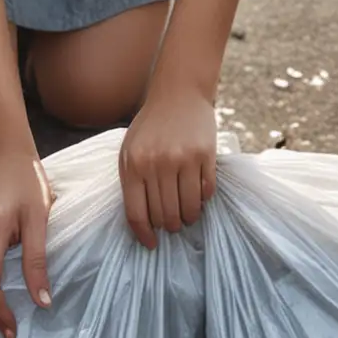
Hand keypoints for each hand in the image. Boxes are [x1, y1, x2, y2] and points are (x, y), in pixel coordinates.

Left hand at [119, 80, 218, 248]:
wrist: (179, 93)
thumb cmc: (151, 126)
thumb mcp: (130, 149)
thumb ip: (132, 182)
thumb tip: (142, 222)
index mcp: (134, 164)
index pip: (137, 213)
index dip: (144, 234)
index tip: (151, 245)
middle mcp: (157, 163)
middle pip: (164, 216)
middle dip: (169, 226)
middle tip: (172, 223)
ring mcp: (183, 159)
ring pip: (188, 209)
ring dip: (188, 218)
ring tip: (187, 214)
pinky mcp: (206, 155)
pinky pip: (206, 192)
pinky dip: (203, 199)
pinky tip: (198, 193)